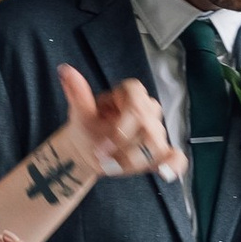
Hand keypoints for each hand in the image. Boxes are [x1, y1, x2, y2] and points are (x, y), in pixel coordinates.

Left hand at [52, 64, 183, 184]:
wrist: (87, 150)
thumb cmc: (87, 126)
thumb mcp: (79, 111)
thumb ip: (78, 93)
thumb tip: (65, 69)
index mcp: (128, 95)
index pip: (137, 94)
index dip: (123, 120)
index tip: (104, 141)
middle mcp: (146, 111)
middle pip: (147, 121)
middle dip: (124, 143)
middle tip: (101, 154)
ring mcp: (154, 132)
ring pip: (155, 142)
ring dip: (131, 158)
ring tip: (110, 165)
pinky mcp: (158, 153)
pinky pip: (175, 157)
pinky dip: (173, 164)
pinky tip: (165, 172)